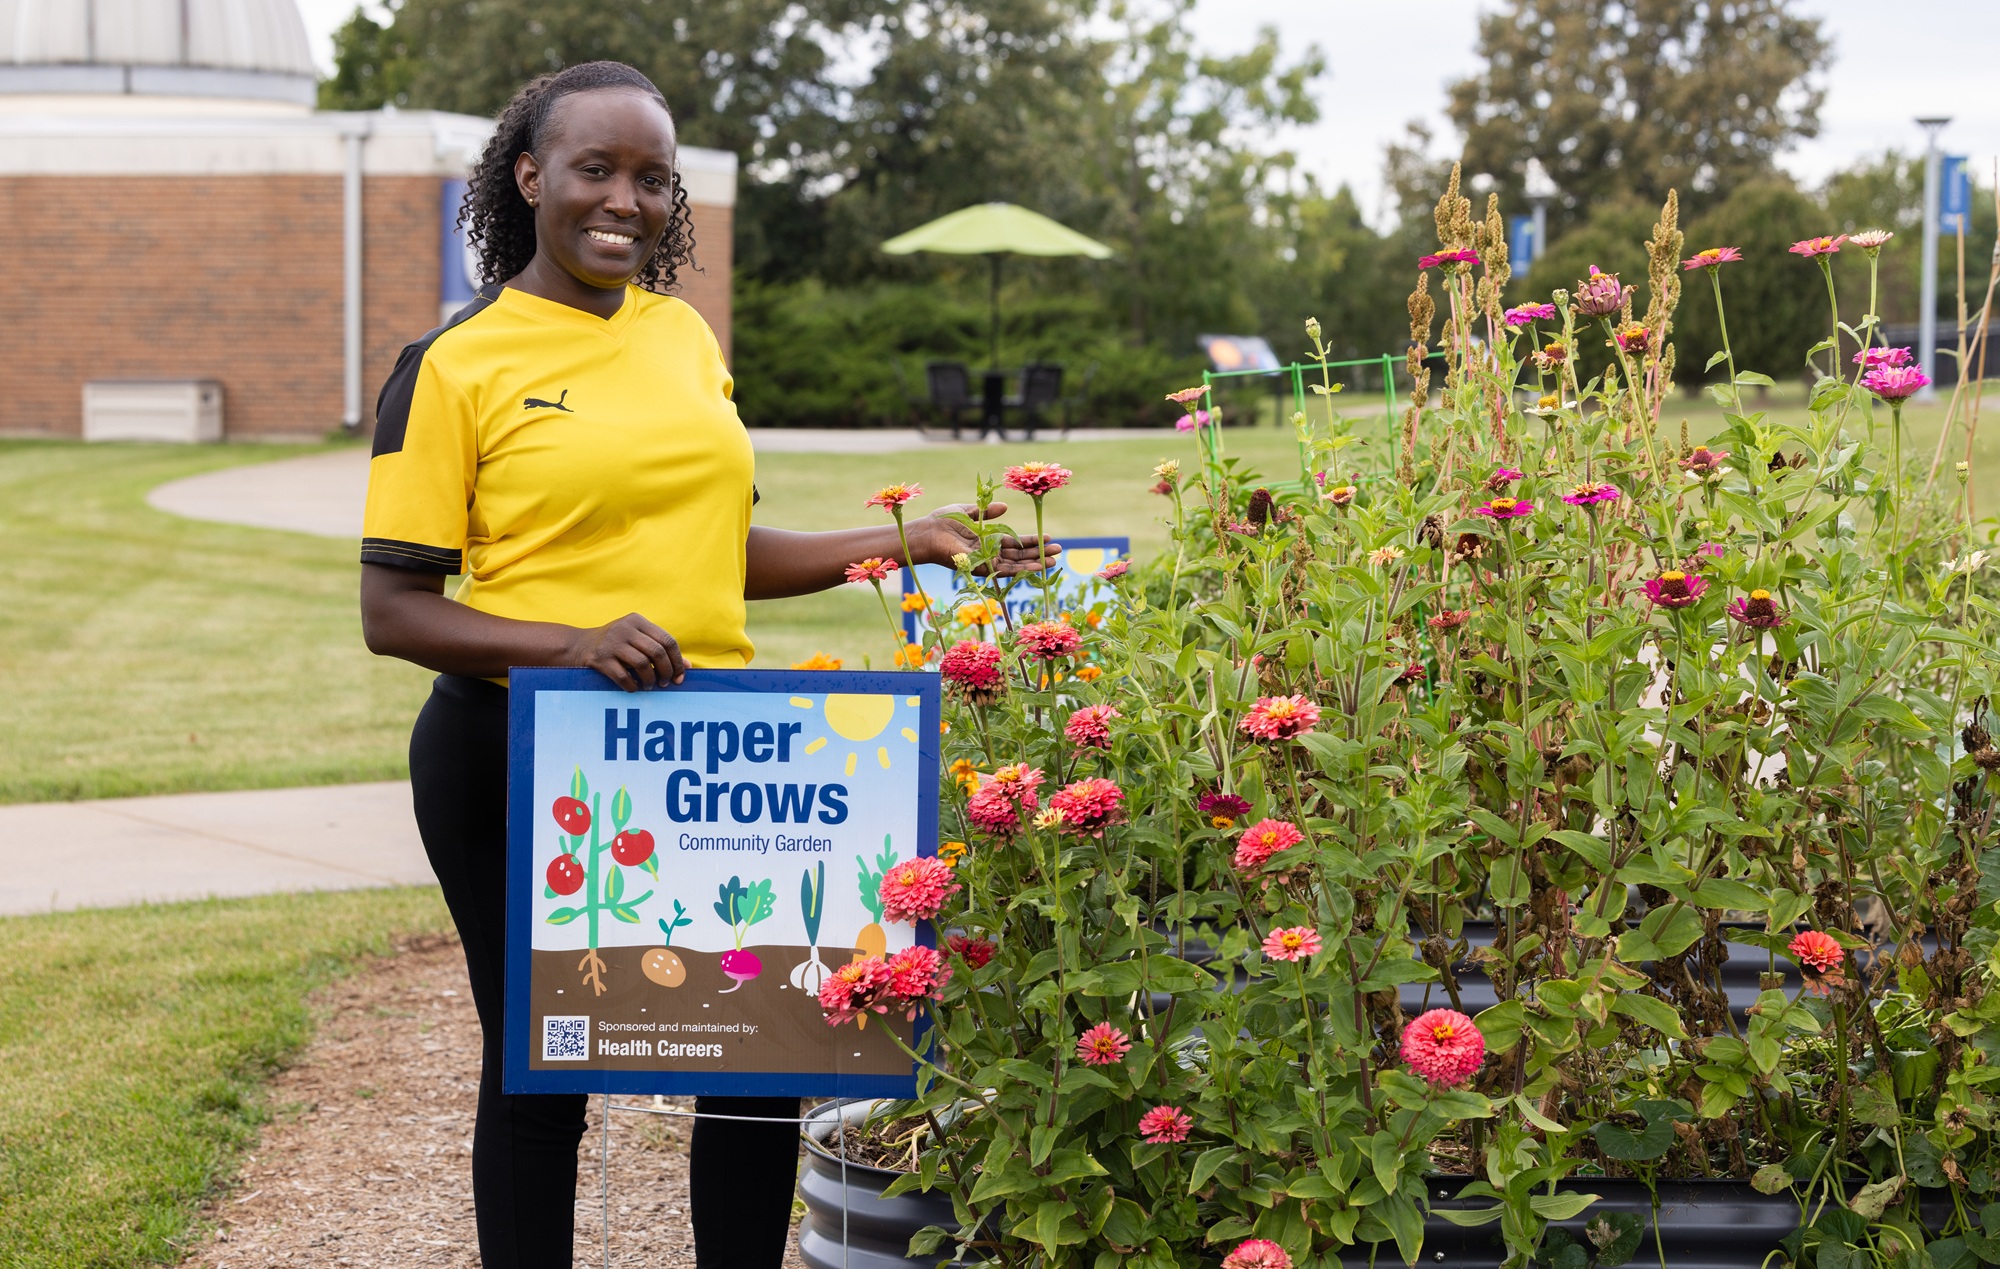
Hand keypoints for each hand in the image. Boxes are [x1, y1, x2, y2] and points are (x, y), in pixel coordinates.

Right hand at [565, 613, 686, 690]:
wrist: (577, 646)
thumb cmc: (615, 645)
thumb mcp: (636, 640)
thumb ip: (660, 649)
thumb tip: (688, 666)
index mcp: (637, 621)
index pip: (667, 640)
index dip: (678, 661)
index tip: (680, 676)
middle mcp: (625, 628)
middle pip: (657, 652)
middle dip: (666, 672)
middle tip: (666, 683)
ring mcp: (611, 643)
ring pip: (642, 664)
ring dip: (650, 680)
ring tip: (650, 687)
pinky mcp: (600, 658)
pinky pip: (623, 676)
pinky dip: (632, 686)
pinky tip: (634, 688)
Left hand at [914, 502, 1061, 576]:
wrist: (928, 532)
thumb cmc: (943, 521)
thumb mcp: (969, 512)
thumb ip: (987, 512)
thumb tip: (1005, 507)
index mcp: (987, 540)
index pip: (1014, 543)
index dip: (1031, 541)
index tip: (1048, 537)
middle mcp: (989, 553)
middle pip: (1019, 555)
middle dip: (1039, 553)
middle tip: (1059, 552)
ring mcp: (986, 562)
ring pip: (1015, 565)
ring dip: (1035, 563)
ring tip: (1054, 560)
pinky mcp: (981, 568)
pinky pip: (1004, 570)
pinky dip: (1021, 569)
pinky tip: (1036, 567)